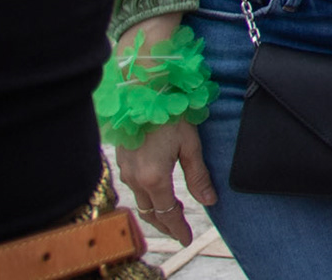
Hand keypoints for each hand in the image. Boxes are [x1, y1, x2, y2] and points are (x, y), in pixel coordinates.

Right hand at [115, 118, 215, 245]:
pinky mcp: (121, 160)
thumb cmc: (171, 114)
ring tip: (171, 216)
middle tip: (180, 233)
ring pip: (140, 201)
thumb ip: (198, 176)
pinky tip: (156, 193)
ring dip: (155, 212)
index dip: (178, 229)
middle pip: (150, 213)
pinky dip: (146, 196)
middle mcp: (135, 178)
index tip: (187, 240)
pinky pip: (133, 187)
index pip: (167, 214)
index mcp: (154, 178)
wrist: (144, 91)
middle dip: (165, 225)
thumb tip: (210, 201)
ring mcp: (125, 170)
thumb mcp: (190, 145)